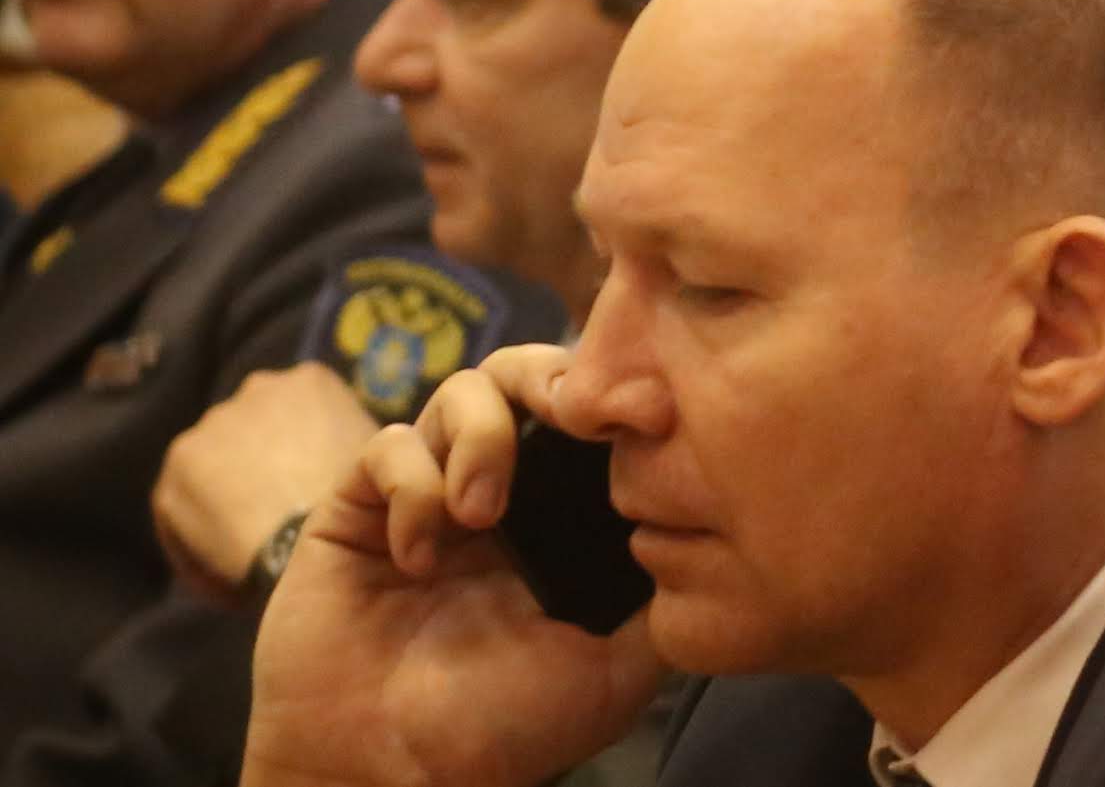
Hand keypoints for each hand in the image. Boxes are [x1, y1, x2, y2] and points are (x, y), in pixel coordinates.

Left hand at [152, 360, 375, 593]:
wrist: (299, 543)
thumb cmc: (352, 508)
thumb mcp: (372, 461)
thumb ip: (350, 446)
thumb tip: (342, 462)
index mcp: (311, 381)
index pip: (303, 412)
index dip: (308, 455)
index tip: (315, 492)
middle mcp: (258, 388)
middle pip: (257, 432)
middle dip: (264, 468)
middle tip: (285, 518)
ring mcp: (212, 423)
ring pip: (218, 467)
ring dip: (231, 498)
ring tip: (255, 549)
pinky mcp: (177, 467)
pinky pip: (185, 507)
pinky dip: (201, 538)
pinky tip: (229, 571)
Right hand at [244, 346, 662, 786]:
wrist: (395, 775)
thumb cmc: (507, 729)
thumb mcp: (618, 668)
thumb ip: (666, 598)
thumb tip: (731, 536)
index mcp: (562, 512)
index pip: (595, 413)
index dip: (622, 393)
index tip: (654, 412)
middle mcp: (500, 489)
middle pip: (528, 373)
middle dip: (553, 378)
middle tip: (572, 415)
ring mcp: (428, 493)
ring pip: (459, 391)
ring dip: (480, 437)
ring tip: (483, 513)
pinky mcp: (358, 511)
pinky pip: (387, 446)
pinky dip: (410, 484)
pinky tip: (420, 556)